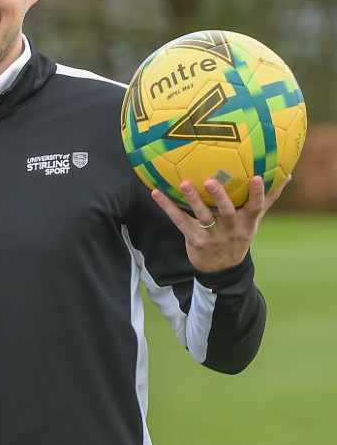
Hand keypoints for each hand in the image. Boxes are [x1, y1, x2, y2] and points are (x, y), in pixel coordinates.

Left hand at [150, 175, 289, 271]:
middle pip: (227, 211)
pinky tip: (156, 192)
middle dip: (220, 196)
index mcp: (247, 223)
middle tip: (211, 180)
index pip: (256, 207)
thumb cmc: (239, 235)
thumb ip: (268, 198)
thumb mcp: (254, 221)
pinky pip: (180, 221)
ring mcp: (212, 235)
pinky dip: (167, 206)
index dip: (257, 193)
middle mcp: (231, 229)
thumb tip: (287, 175)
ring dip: (192, 199)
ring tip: (184, 183)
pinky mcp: (194, 239)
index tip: (257, 177)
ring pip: (202, 216)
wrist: (222, 269)